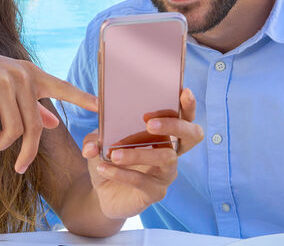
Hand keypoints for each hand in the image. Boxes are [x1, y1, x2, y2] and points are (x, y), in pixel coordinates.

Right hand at [0, 42, 97, 172]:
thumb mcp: (8, 88)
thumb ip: (32, 105)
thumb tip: (55, 122)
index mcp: (31, 74)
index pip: (63, 87)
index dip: (83, 99)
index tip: (103, 108)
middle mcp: (20, 76)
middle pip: (34, 127)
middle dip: (27, 152)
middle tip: (20, 167)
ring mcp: (1, 82)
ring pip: (13, 130)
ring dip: (2, 145)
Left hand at [81, 88, 202, 218]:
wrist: (101, 191)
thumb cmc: (108, 159)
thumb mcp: (98, 142)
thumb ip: (94, 139)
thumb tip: (91, 146)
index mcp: (163, 134)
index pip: (185, 117)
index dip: (188, 106)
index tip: (183, 92)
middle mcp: (171, 151)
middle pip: (192, 135)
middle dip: (174, 125)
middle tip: (149, 123)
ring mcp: (166, 173)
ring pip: (165, 157)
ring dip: (138, 153)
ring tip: (113, 153)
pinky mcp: (156, 192)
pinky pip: (142, 180)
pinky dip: (121, 173)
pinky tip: (102, 168)